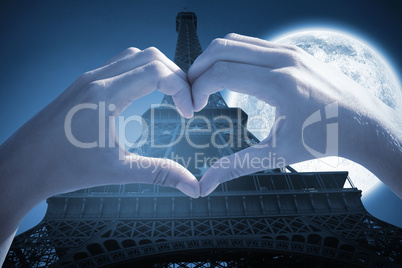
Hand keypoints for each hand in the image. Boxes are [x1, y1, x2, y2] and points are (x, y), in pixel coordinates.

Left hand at [0, 47, 199, 251]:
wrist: (22, 166)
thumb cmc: (63, 168)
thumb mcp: (118, 171)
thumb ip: (159, 173)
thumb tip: (192, 186)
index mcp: (106, 95)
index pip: (157, 72)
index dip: (181, 88)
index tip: (189, 111)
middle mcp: (97, 79)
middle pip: (150, 56)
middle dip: (175, 75)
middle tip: (185, 100)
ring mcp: (88, 79)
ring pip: (134, 56)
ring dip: (157, 69)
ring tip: (170, 94)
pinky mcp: (83, 85)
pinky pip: (119, 65)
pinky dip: (140, 72)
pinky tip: (144, 94)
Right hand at [189, 33, 401, 197]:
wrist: (362, 123)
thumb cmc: (324, 138)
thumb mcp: (277, 154)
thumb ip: (237, 166)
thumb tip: (206, 184)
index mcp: (279, 84)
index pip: (221, 72)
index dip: (198, 87)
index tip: (194, 106)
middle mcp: (283, 59)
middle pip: (222, 48)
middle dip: (198, 68)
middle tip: (192, 91)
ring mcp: (289, 50)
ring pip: (234, 41)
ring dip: (213, 59)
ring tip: (206, 83)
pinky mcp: (292, 50)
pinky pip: (250, 43)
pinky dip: (231, 55)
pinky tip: (229, 76)